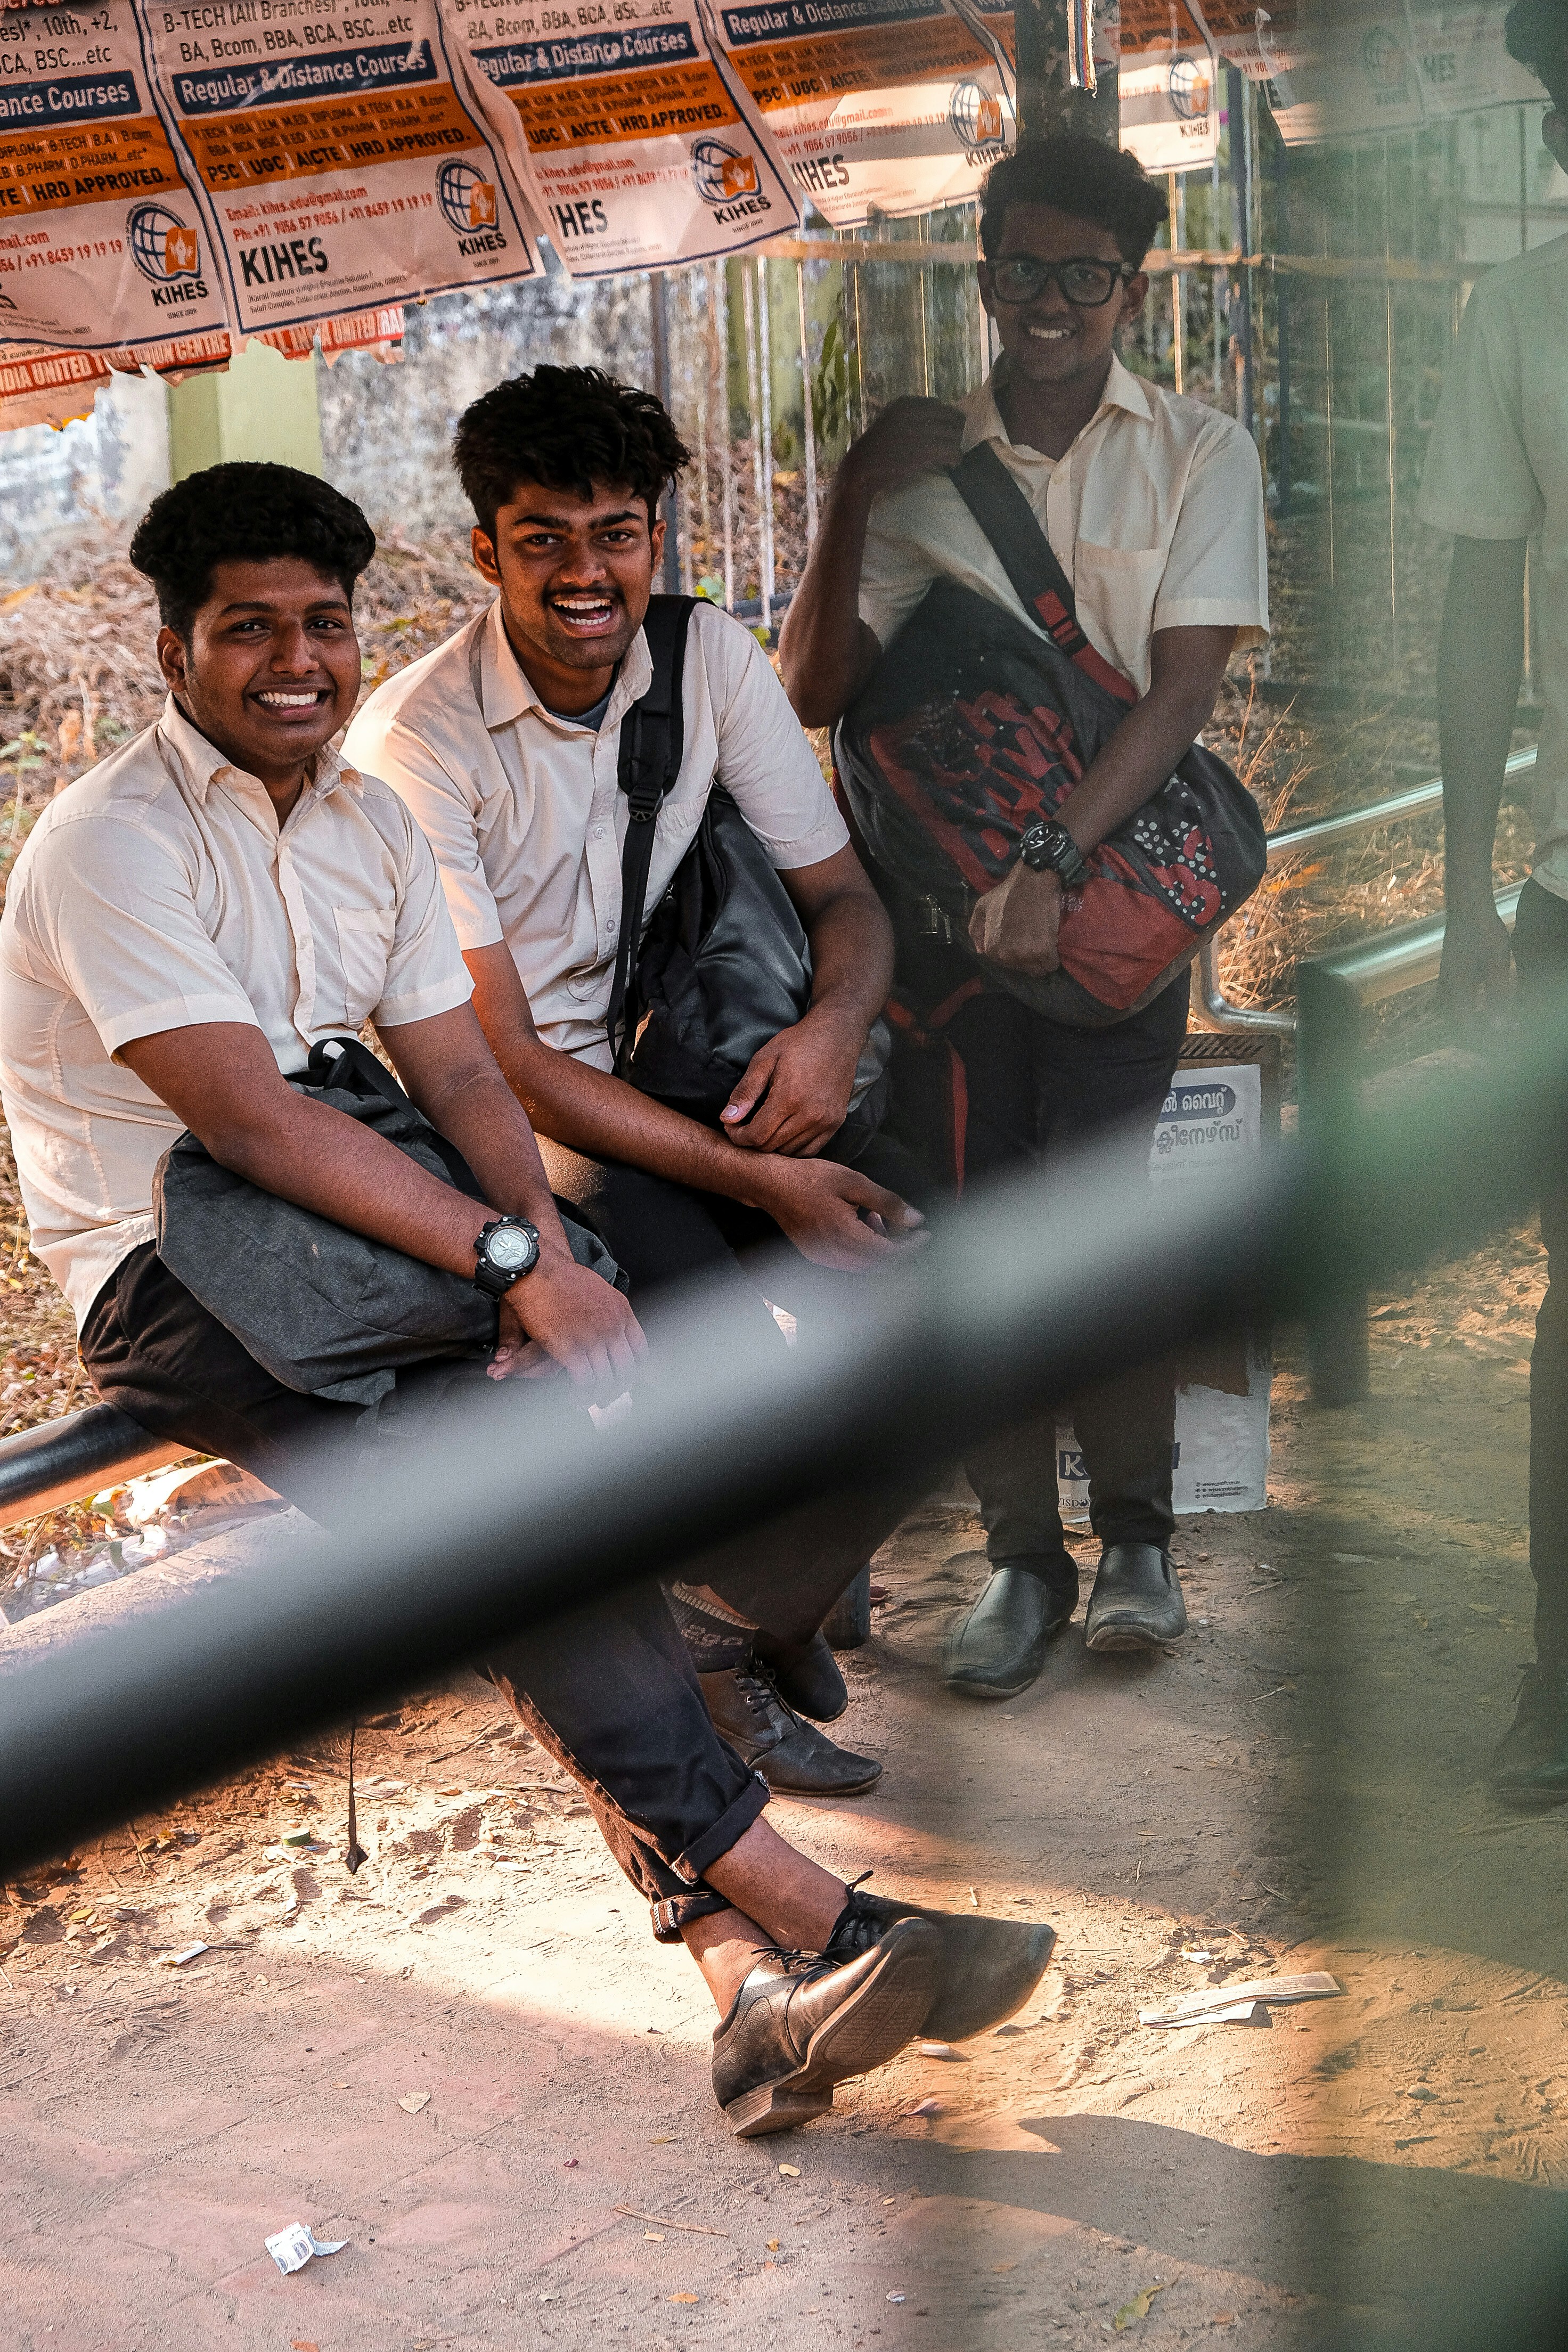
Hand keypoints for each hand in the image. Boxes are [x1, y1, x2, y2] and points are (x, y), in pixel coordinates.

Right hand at [489, 1249, 647, 1388]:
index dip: (634, 1370)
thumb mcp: (598, 1290)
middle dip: (617, 1390)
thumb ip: (609, 1314)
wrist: (536, 1268)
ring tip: (586, 1400)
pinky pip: (585, 1381)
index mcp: (622, 1312)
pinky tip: (573, 1395)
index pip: (641, 1350)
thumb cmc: (560, 1276)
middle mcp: (612, 1326)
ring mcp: (593, 1339)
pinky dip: (581, 1393)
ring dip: (596, 1396)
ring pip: (606, 1380)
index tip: (625, 1378)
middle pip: (626, 1370)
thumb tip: (612, 1333)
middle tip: (606, 1398)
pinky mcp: (570, 1349)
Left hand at [720, 1014, 864, 1156]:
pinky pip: (809, 1150)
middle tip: (743, 1127)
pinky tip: (783, 1134)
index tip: (731, 1126)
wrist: (837, 1036)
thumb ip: (745, 1091)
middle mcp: (810, 1115)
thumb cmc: (798, 1043)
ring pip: (789, 1152)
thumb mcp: (764, 1060)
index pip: (756, 1136)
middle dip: (751, 1142)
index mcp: (789, 1098)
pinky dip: (793, 1148)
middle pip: (771, 1147)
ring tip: (762, 1130)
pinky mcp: (835, 1123)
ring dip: (771, 1146)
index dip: (738, 1136)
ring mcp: (825, 1121)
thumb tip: (727, 1118)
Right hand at [751, 1156, 925, 1271]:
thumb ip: (888, 1202)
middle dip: (899, 1250)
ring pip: (864, 1266)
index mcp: (845, 1236)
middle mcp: (834, 1254)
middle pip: (879, 1266)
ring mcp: (823, 1258)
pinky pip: (849, 1262)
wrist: (770, 1185)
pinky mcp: (816, 1255)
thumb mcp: (854, 1182)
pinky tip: (863, 1226)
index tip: (925, 1234)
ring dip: (881, 1250)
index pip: (889, 1255)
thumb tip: (917, 1220)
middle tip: (910, 1230)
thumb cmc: (809, 1179)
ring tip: (883, 1221)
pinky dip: (864, 1250)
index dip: (911, 1248)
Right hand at [839, 397, 966, 504]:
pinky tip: (953, 464)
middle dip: (956, 430)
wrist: (861, 469)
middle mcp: (915, 413)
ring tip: (953, 456)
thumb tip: (931, 421)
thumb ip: (907, 418)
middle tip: (955, 443)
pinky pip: (952, 449)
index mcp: (905, 404)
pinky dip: (956, 457)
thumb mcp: (887, 422)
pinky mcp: (927, 450)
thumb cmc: (872, 450)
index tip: (945, 429)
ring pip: (954, 433)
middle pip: (950, 416)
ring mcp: (922, 430)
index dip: (945, 417)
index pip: (937, 404)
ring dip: (957, 445)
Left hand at [968, 862, 1063, 976]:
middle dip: (1029, 957)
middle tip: (1035, 938)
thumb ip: (976, 930)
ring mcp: (1025, 955)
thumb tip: (980, 951)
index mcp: (990, 949)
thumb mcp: (982, 907)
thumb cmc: (1007, 893)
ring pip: (1037, 970)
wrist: (1032, 882)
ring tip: (1045, 942)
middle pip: (1022, 968)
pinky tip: (1053, 944)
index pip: (1007, 963)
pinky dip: (1054, 958)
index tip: (1023, 939)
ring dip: (1042, 960)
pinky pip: (1051, 965)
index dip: (1017, 952)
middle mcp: (1005, 956)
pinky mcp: (1043, 952)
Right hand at [1438, 900, 1512, 1038]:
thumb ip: (1497, 996)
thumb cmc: (1484, 932)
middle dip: (1485, 1043)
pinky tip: (1495, 1015)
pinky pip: (1461, 1012)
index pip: (1466, 1034)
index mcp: (1456, 993)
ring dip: (1482, 1032)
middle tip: (1513, 1041)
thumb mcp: (1498, 964)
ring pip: (1460, 1025)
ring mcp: (1446, 990)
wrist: (1467, 909)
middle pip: (1460, 1034)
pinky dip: (1477, 1020)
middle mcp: (1446, 995)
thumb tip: (1499, 1027)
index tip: (1510, 1046)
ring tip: (1508, 1030)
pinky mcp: (1451, 984)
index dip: (1488, 1046)